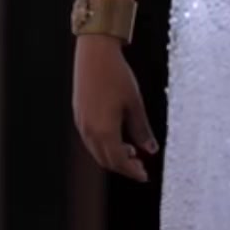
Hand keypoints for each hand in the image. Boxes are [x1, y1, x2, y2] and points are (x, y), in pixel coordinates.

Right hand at [72, 35, 159, 183]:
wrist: (94, 54)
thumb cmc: (115, 76)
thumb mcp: (135, 104)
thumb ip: (142, 129)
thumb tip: (151, 149)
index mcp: (104, 131)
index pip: (119, 162)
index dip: (133, 171)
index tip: (144, 175)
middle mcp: (89, 131)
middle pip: (106, 161)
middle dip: (124, 167)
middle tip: (140, 166)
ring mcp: (81, 123)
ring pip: (97, 151)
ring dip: (113, 156)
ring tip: (131, 150)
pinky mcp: (79, 115)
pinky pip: (91, 140)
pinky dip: (104, 145)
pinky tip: (117, 136)